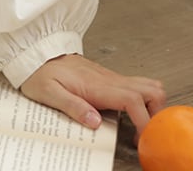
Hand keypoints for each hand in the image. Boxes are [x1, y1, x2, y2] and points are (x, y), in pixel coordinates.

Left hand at [19, 53, 165, 139]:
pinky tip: (131, 115)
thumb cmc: (40, 73)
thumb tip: (95, 122)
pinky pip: (136, 87)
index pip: (133, 100)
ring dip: (152, 106)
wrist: (36, 54)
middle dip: (156, 113)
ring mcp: (110, 78)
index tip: (142, 138)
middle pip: (151, 90)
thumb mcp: (49, 93)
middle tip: (146, 133)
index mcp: (96, 85)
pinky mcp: (108, 79)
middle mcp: (108, 79)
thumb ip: (72, 107)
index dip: (144, 120)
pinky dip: (142, 102)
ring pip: (147, 85)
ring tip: (142, 126)